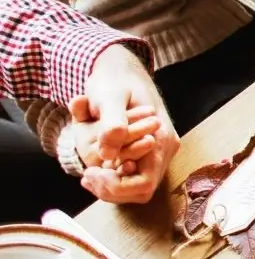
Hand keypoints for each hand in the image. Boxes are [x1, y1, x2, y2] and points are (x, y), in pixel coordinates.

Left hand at [71, 44, 179, 203]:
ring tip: (89, 174)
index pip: (144, 183)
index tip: (90, 174)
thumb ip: (112, 123)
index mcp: (162, 137)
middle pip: (141, 189)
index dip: (116, 187)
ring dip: (110, 186)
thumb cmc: (116, 81)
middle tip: (87, 176)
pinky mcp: (147, 152)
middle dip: (112, 189)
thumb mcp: (110, 97)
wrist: (121, 69)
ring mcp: (157, 151)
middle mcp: (164, 148)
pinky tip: (96, 168)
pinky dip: (113, 179)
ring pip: (136, 187)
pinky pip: (133, 177)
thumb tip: (109, 155)